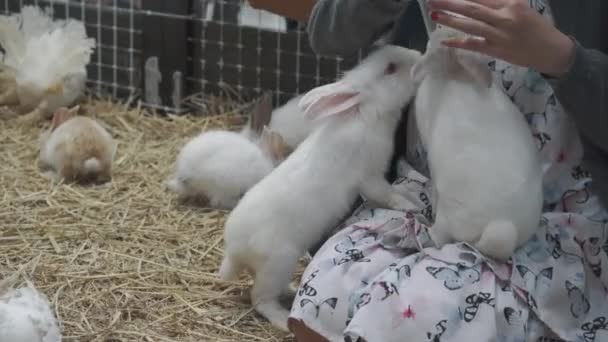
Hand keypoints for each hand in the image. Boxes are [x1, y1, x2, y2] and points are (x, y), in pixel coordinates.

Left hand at [428, 0, 575, 77]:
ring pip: (470, 25)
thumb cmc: (536, 27)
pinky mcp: (496, 50)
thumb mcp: (521, 7)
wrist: (552, 50)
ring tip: (434, 15)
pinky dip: (458, 42)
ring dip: (450, 20)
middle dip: (450, 3)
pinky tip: (444, 40)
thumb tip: (478, 1)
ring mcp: (499, 35)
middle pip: (471, 7)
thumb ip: (499, 3)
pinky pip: (473, 45)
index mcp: (511, 3)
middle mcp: (504, 17)